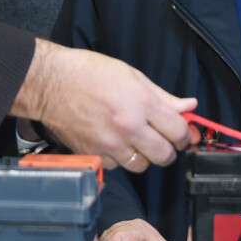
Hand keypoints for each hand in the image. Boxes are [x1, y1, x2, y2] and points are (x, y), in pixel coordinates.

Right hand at [13, 40, 195, 171]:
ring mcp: (110, 144)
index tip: (184, 134)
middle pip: (164, 155)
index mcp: (141, 103)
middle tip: (164, 140)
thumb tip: (189, 107)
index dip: (185, 135)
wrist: (51, 83)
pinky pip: (118, 167)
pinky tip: (116, 143)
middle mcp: (128, 126)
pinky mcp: (94, 154)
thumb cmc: (89, 73)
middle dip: (169, 150)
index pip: (178, 131)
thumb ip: (163, 96)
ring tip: (138, 140)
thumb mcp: (132, 76)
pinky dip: (120, 159)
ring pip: (142, 165)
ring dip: (145, 156)